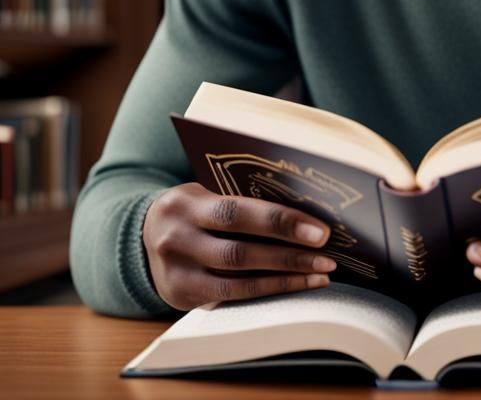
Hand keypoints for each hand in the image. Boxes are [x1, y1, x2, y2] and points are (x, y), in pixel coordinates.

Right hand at [142, 182, 336, 309]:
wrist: (143, 236)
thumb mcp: (206, 193)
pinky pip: (231, 296)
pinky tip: (295, 286)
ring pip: (237, 281)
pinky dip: (268, 291)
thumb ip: (243, 200)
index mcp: (185, 204)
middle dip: (289, 256)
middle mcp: (176, 240)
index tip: (320, 230)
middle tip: (327, 255)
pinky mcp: (181, 297)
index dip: (281, 222)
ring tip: (320, 273)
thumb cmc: (194, 208)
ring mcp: (176, 273)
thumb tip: (303, 212)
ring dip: (285, 279)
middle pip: (239, 252)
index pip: (237, 213)